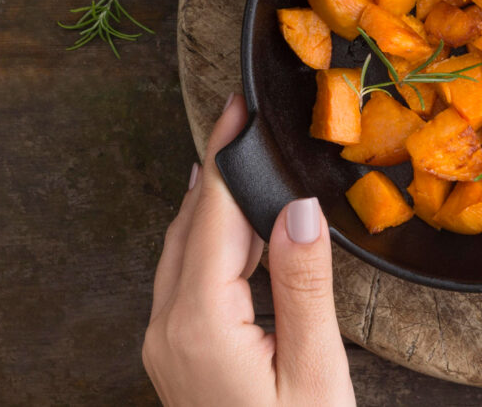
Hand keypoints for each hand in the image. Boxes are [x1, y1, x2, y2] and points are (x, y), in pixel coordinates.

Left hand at [143, 94, 355, 405]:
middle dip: (217, 167)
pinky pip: (187, 275)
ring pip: (183, 248)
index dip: (228, 156)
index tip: (239, 108)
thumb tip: (300, 210)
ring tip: (243, 158)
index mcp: (201, 324)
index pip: (214, 216)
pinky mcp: (178, 352)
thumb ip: (304, 287)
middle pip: (191, 224)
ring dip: (213, 200)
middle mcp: (168, 328)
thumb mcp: (315, 372)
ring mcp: (166, 342)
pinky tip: (237, 226)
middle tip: (242, 118)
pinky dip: (212, 238)